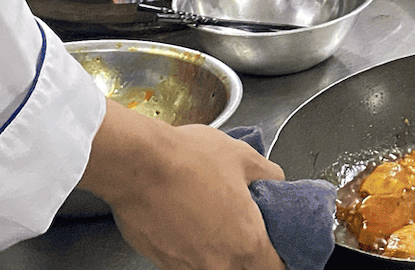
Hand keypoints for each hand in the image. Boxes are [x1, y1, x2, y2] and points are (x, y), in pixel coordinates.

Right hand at [82, 105, 284, 269]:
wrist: (137, 164)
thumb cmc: (188, 159)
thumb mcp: (242, 155)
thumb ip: (267, 173)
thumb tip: (275, 179)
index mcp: (247, 242)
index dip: (278, 259)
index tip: (274, 248)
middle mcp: (219, 263)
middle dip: (245, 256)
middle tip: (240, 230)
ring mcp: (187, 267)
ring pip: (211, 268)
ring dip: (215, 252)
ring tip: (207, 220)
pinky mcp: (161, 262)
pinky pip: (184, 263)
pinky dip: (188, 248)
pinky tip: (184, 222)